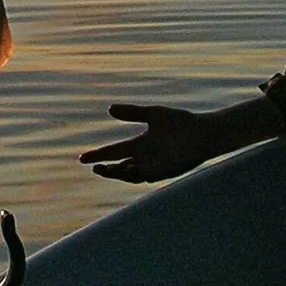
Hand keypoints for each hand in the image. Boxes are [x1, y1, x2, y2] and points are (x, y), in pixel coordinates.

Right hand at [78, 104, 217, 182]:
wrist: (203, 133)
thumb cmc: (181, 123)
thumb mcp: (153, 114)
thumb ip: (132, 113)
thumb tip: (110, 109)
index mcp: (139, 145)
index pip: (113, 152)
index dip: (98, 155)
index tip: (82, 158)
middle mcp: (144, 158)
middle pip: (118, 167)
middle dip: (105, 169)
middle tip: (94, 167)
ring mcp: (154, 167)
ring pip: (130, 175)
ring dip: (117, 174)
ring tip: (105, 169)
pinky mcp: (165, 172)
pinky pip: (146, 176)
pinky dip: (135, 174)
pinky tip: (127, 167)